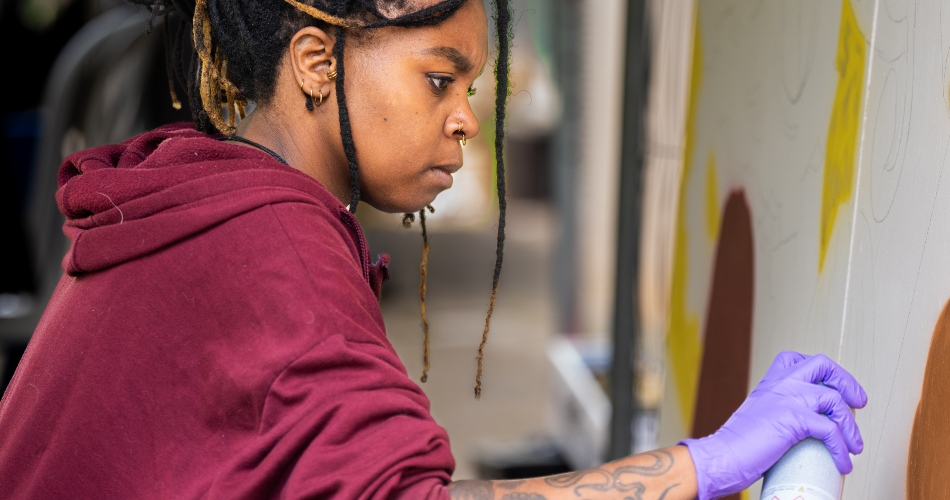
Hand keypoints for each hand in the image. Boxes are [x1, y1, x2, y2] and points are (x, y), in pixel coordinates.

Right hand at [679, 351, 867, 499]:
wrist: (723, 456)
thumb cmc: (739, 444)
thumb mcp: (760, 415)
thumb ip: (780, 410)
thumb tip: (807, 424)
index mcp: (771, 382)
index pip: (799, 359)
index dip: (824, 370)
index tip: (835, 384)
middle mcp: (780, 383)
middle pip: (823, 366)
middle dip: (848, 383)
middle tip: (858, 402)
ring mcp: (787, 398)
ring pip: (835, 400)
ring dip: (851, 426)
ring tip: (854, 446)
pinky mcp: (793, 419)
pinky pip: (831, 430)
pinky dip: (842, 448)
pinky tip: (843, 462)